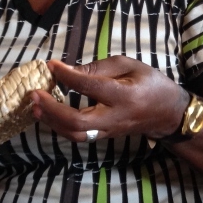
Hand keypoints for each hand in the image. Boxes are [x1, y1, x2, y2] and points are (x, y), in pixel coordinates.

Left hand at [30, 57, 189, 142]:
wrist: (168, 114)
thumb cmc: (151, 84)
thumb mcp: (130, 65)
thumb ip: (99, 68)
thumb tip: (69, 71)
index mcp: (125, 95)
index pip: (91, 86)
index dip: (68, 76)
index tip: (51, 65)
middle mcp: (115, 117)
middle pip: (78, 121)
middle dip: (52, 109)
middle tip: (34, 95)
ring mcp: (109, 131)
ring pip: (75, 134)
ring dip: (51, 121)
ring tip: (34, 106)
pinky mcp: (105, 137)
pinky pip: (79, 136)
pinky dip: (59, 126)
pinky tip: (48, 115)